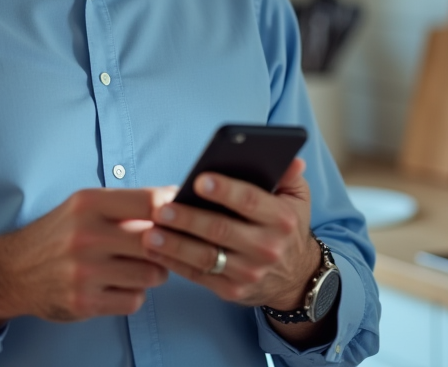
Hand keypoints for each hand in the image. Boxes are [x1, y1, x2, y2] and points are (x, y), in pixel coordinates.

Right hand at [0, 188, 169, 327]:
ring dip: (152, 272)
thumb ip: (126, 205)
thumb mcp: (84, 206)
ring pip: (151, 274)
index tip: (183, 214)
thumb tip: (176, 200)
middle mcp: (86, 236)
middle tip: (162, 246)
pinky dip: (133, 294)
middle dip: (165, 246)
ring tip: (137, 266)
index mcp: (89, 204)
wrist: (13, 270)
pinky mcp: (84, 302)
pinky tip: (118, 284)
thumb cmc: (59, 234)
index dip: (174, 208)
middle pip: (156, 241)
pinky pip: (134, 300)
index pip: (150, 201)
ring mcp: (85, 272)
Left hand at [141, 158, 319, 309]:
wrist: (295, 277)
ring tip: (150, 231)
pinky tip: (154, 249)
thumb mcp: (296, 199)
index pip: (251, 201)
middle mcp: (267, 248)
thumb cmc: (286, 228)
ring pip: (205, 257)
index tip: (199, 180)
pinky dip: (173, 263)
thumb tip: (290, 157)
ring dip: (174, 244)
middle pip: (221, 230)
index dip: (225, 190)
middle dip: (189, 218)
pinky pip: (198, 276)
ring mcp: (249, 273)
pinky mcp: (232, 291)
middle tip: (161, 208)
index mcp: (281, 220)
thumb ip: (288, 175)